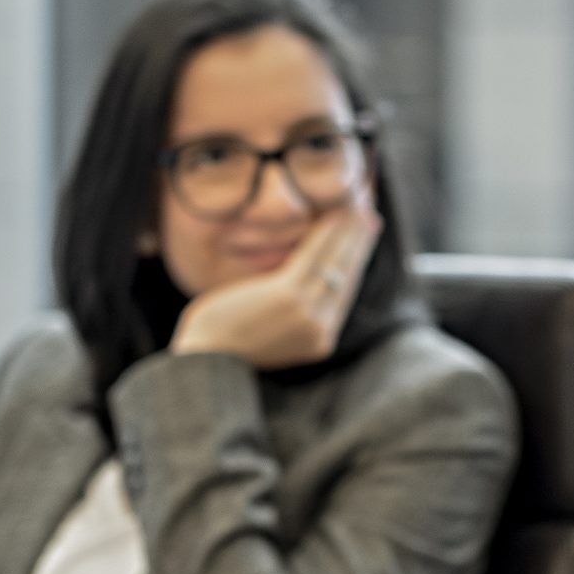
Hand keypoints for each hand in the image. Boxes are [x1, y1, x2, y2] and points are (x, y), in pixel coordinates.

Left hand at [170, 208, 381, 368]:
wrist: (203, 362)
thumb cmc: (221, 346)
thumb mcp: (267, 332)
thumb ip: (289, 311)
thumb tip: (295, 282)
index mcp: (317, 340)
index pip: (342, 296)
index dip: (355, 266)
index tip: (362, 244)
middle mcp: (319, 329)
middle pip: (346, 278)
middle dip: (360, 245)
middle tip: (370, 218)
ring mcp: (307, 313)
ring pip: (336, 264)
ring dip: (349, 233)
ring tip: (359, 210)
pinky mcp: (290, 295)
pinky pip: (314, 256)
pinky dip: (326, 234)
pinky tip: (334, 216)